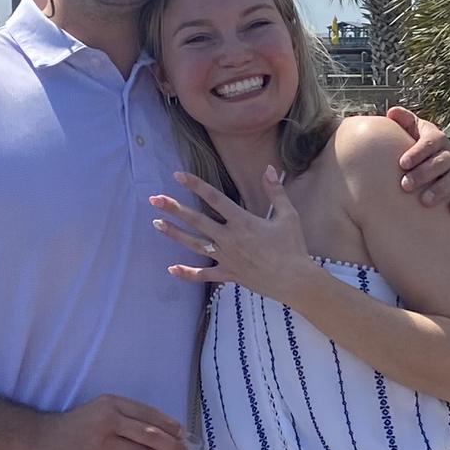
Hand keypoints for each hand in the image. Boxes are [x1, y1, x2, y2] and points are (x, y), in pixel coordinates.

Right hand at [31, 394, 188, 449]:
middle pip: (150, 434)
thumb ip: (124, 417)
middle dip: (172, 447)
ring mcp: (102, 442)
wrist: (43, 440)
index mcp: (112, 404)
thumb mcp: (98, 411)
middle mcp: (109, 420)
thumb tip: (159, 433)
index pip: (148, 414)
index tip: (182, 435)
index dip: (169, 426)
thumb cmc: (75, 427)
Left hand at [152, 168, 315, 300]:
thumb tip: (269, 168)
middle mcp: (230, 238)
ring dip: (174, 234)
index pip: (215, 198)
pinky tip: (171, 269)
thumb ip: (275, 191)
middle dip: (174, 209)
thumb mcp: (288, 215)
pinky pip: (204, 275)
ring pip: (194, 244)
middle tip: (155, 199)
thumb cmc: (293, 247)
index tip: (178, 176)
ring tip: (156, 224)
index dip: (195, 185)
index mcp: (243, 222)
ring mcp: (227, 258)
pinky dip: (188, 273)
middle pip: (197, 220)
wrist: (295, 280)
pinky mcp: (228, 275)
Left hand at [391, 108, 449, 216]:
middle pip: (442, 162)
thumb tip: (392, 112)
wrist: (429, 159)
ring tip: (425, 201)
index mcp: (437, 138)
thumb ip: (403, 120)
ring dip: (440, 189)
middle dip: (424, 173)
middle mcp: (449, 153)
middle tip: (405, 185)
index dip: (418, 152)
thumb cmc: (413, 144)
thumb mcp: (410, 129)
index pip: (431, 142)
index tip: (402, 163)